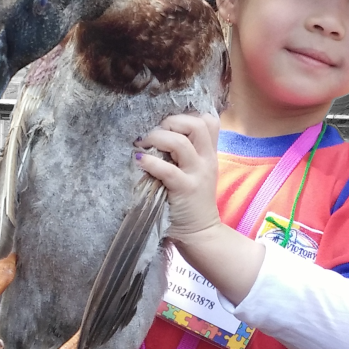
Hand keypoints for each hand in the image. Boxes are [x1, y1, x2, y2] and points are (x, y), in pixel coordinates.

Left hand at [134, 113, 220, 244]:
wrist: (201, 233)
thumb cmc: (191, 202)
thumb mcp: (196, 173)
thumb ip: (186, 154)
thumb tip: (159, 134)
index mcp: (209, 154)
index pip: (208, 120)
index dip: (186, 115)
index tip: (168, 124)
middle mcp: (206, 160)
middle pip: (197, 123)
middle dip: (171, 121)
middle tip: (154, 133)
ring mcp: (197, 174)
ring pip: (181, 142)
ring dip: (157, 138)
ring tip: (142, 144)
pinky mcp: (185, 190)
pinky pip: (168, 170)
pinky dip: (150, 162)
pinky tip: (139, 161)